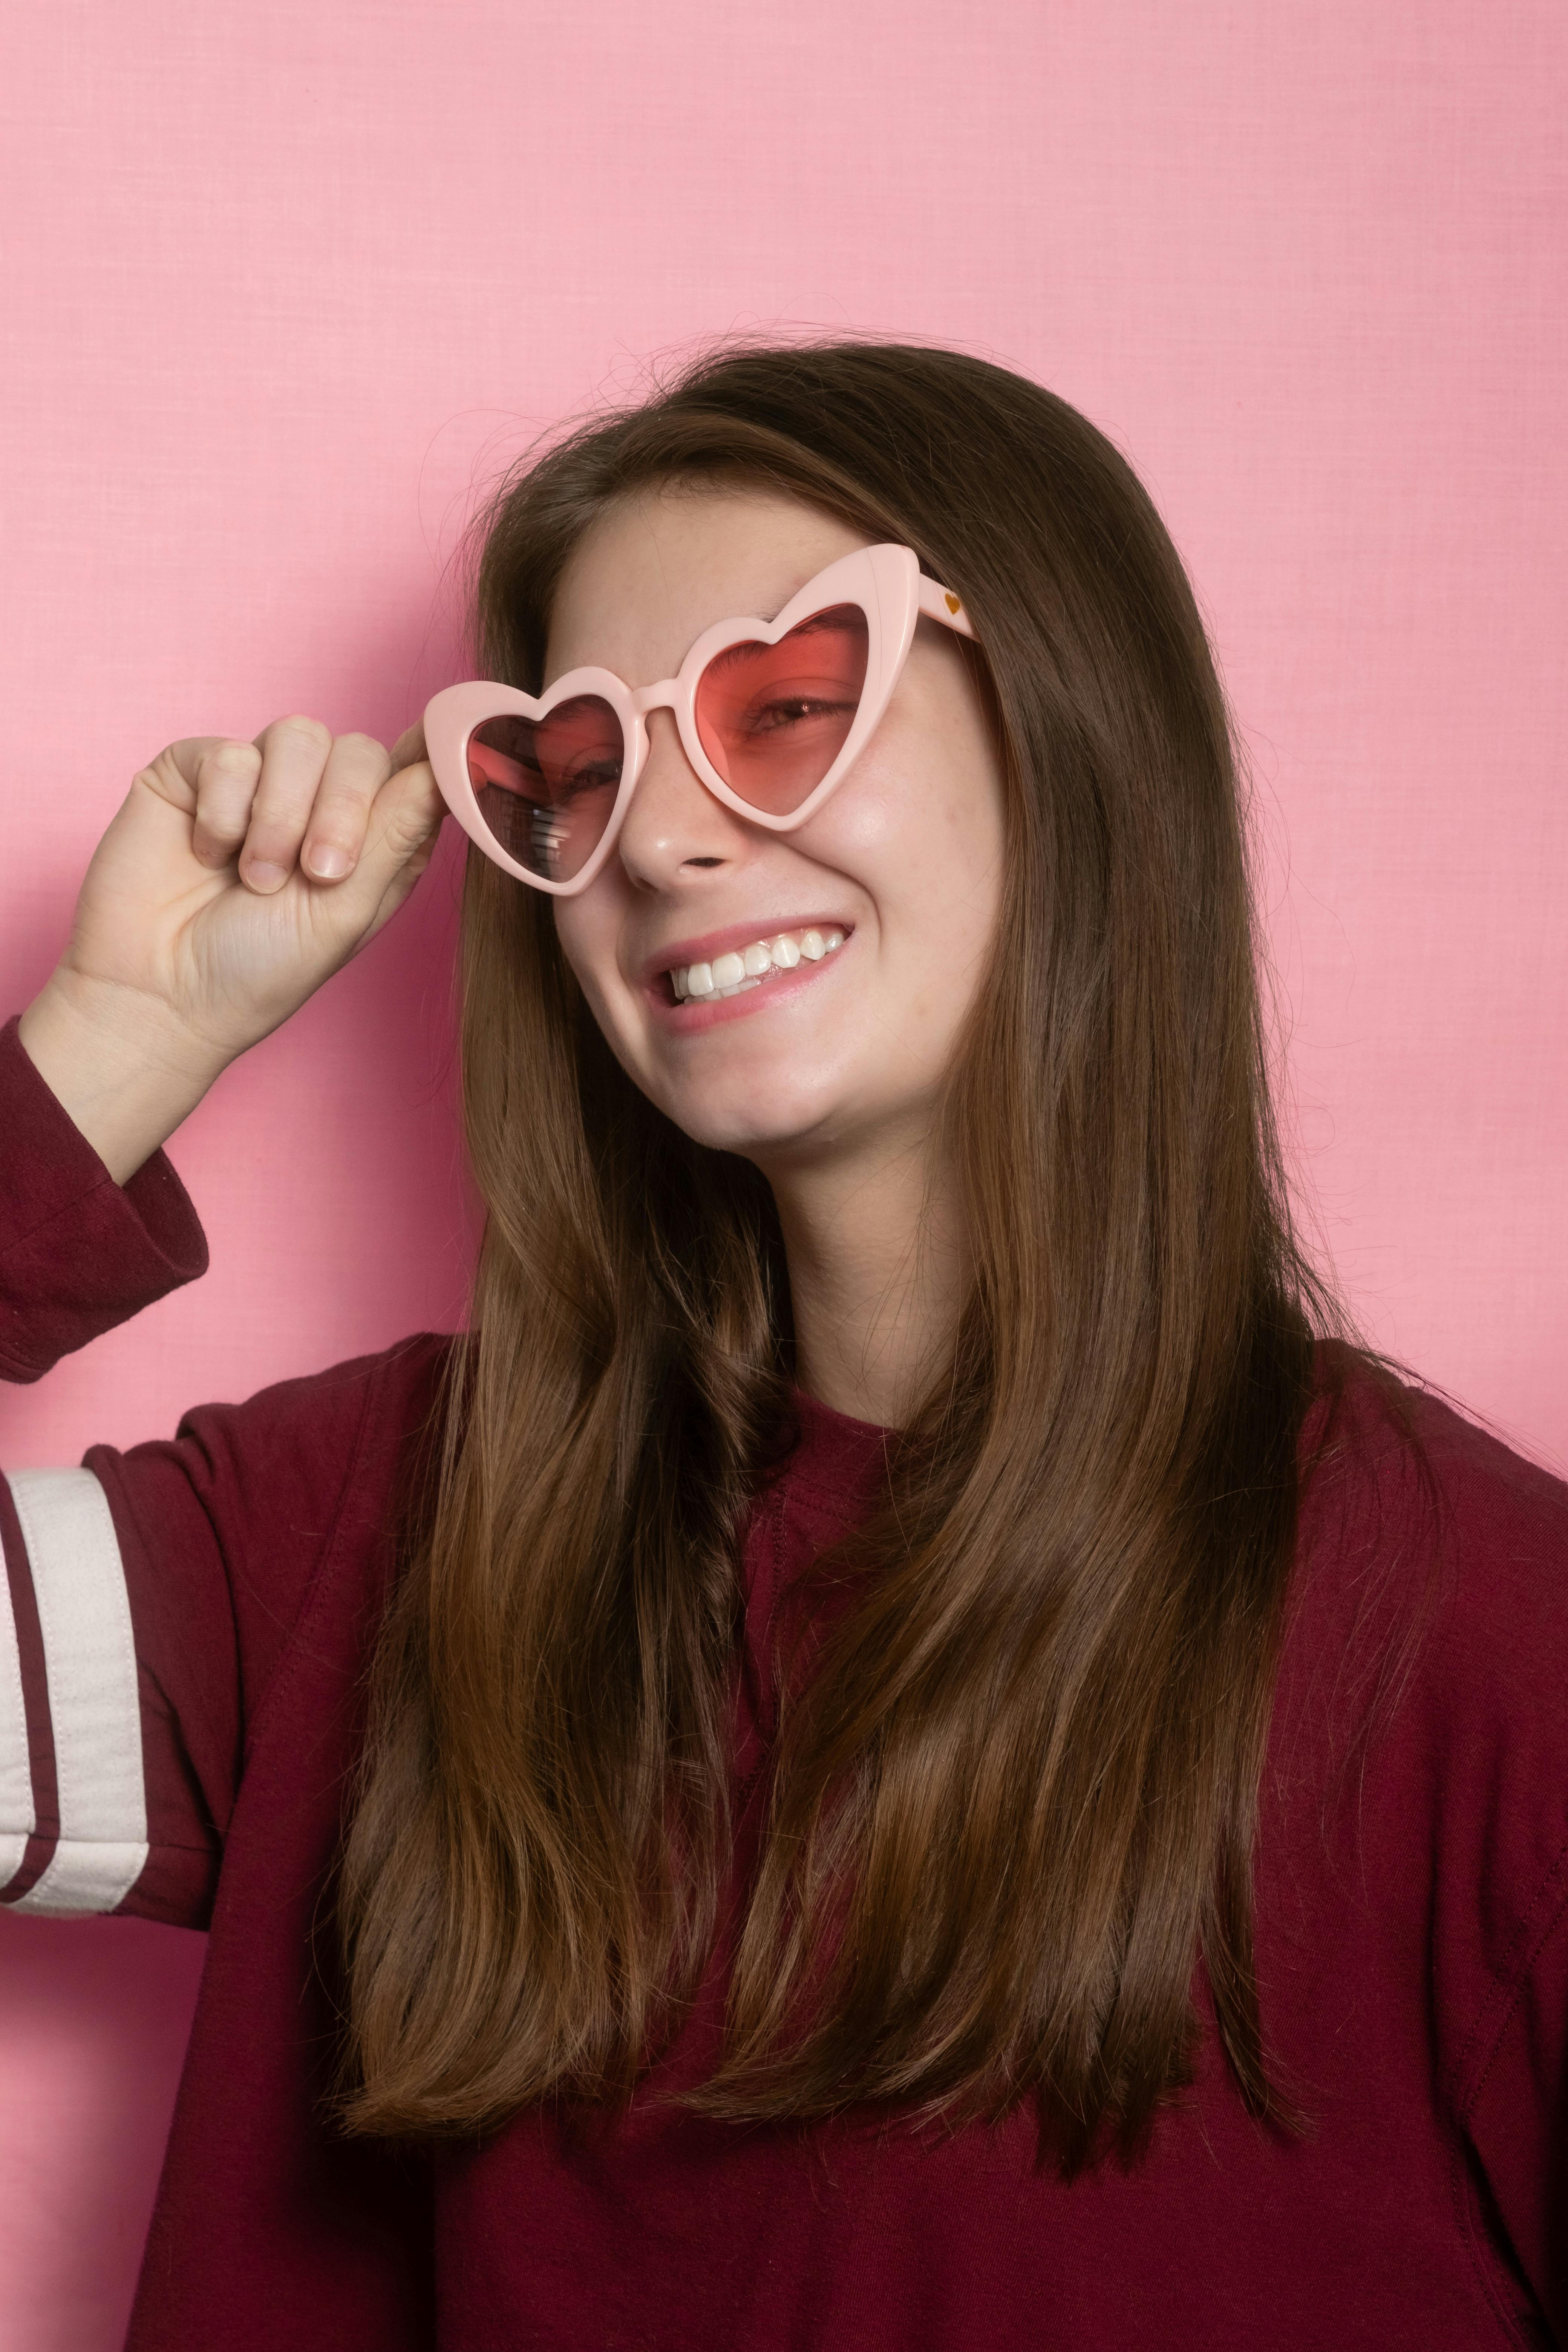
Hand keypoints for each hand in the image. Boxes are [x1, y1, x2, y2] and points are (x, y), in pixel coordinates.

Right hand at [18, 716, 445, 1180]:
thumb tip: (452, 761)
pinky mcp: (197, 772)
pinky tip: (208, 856)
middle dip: (343, 809)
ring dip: (281, 814)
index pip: (415, 773)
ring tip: (257, 878)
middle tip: (318, 873)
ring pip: (297, 737)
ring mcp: (257, 782)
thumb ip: (396, 833)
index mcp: (371, 839)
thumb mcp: (346, 910)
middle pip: (360, 750)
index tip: (444, 761)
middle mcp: (318, 802)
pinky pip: (229, 753)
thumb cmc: (258, 970)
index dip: (429, 762)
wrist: (159, 995)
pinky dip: (223, 812)